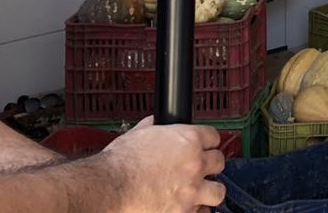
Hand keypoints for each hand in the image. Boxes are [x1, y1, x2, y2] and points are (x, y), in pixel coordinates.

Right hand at [101, 117, 225, 212]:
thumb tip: (157, 124)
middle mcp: (195, 164)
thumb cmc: (119, 163)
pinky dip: (197, 211)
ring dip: (210, 190)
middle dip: (209, 165)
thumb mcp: (138, 134)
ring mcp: (192, 190)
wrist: (108, 188)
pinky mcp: (184, 212)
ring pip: (218, 191)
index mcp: (188, 140)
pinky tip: (189, 208)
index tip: (203, 147)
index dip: (207, 142)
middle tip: (199, 170)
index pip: (213, 137)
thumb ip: (154, 127)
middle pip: (219, 162)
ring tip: (199, 191)